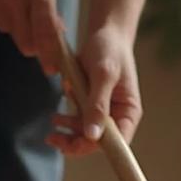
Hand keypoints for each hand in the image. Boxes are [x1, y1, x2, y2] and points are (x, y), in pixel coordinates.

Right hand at [0, 0, 63, 73]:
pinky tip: (11, 3)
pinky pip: (1, 24)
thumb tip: (59, 35)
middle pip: (27, 44)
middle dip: (36, 48)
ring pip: (14, 36)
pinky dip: (9, 20)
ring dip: (22, 31)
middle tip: (42, 40)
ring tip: (24, 10)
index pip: (46, 32)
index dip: (50, 54)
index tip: (53, 69)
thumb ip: (54, 9)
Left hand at [47, 27, 142, 155]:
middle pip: (98, 141)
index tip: (74, 146)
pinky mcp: (92, 104)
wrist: (105, 32)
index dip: (95, 147)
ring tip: (54, 119)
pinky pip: (79, 118)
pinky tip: (62, 100)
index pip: (116, 142)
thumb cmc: (110, 50)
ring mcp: (104, 112)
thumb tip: (92, 135)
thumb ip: (98, 104)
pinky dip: (68, 115)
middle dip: (75, 141)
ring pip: (86, 132)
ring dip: (68, 129)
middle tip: (53, 139)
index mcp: (128, 113)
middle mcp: (118, 116)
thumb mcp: (103, 74)